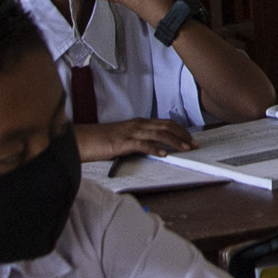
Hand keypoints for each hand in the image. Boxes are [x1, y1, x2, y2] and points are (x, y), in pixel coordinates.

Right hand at [75, 118, 192, 162]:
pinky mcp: (123, 143)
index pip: (165, 123)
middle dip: (183, 135)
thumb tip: (155, 147)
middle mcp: (137, 125)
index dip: (181, 130)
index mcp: (139, 123)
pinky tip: (164, 154)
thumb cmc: (102, 140)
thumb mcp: (125, 137)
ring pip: (159, 134)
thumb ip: (140, 140)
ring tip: (185, 149)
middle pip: (166, 127)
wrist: (83, 139)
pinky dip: (155, 149)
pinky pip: (142, 144)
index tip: (191, 138)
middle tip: (194, 144)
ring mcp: (131, 132)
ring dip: (175, 142)